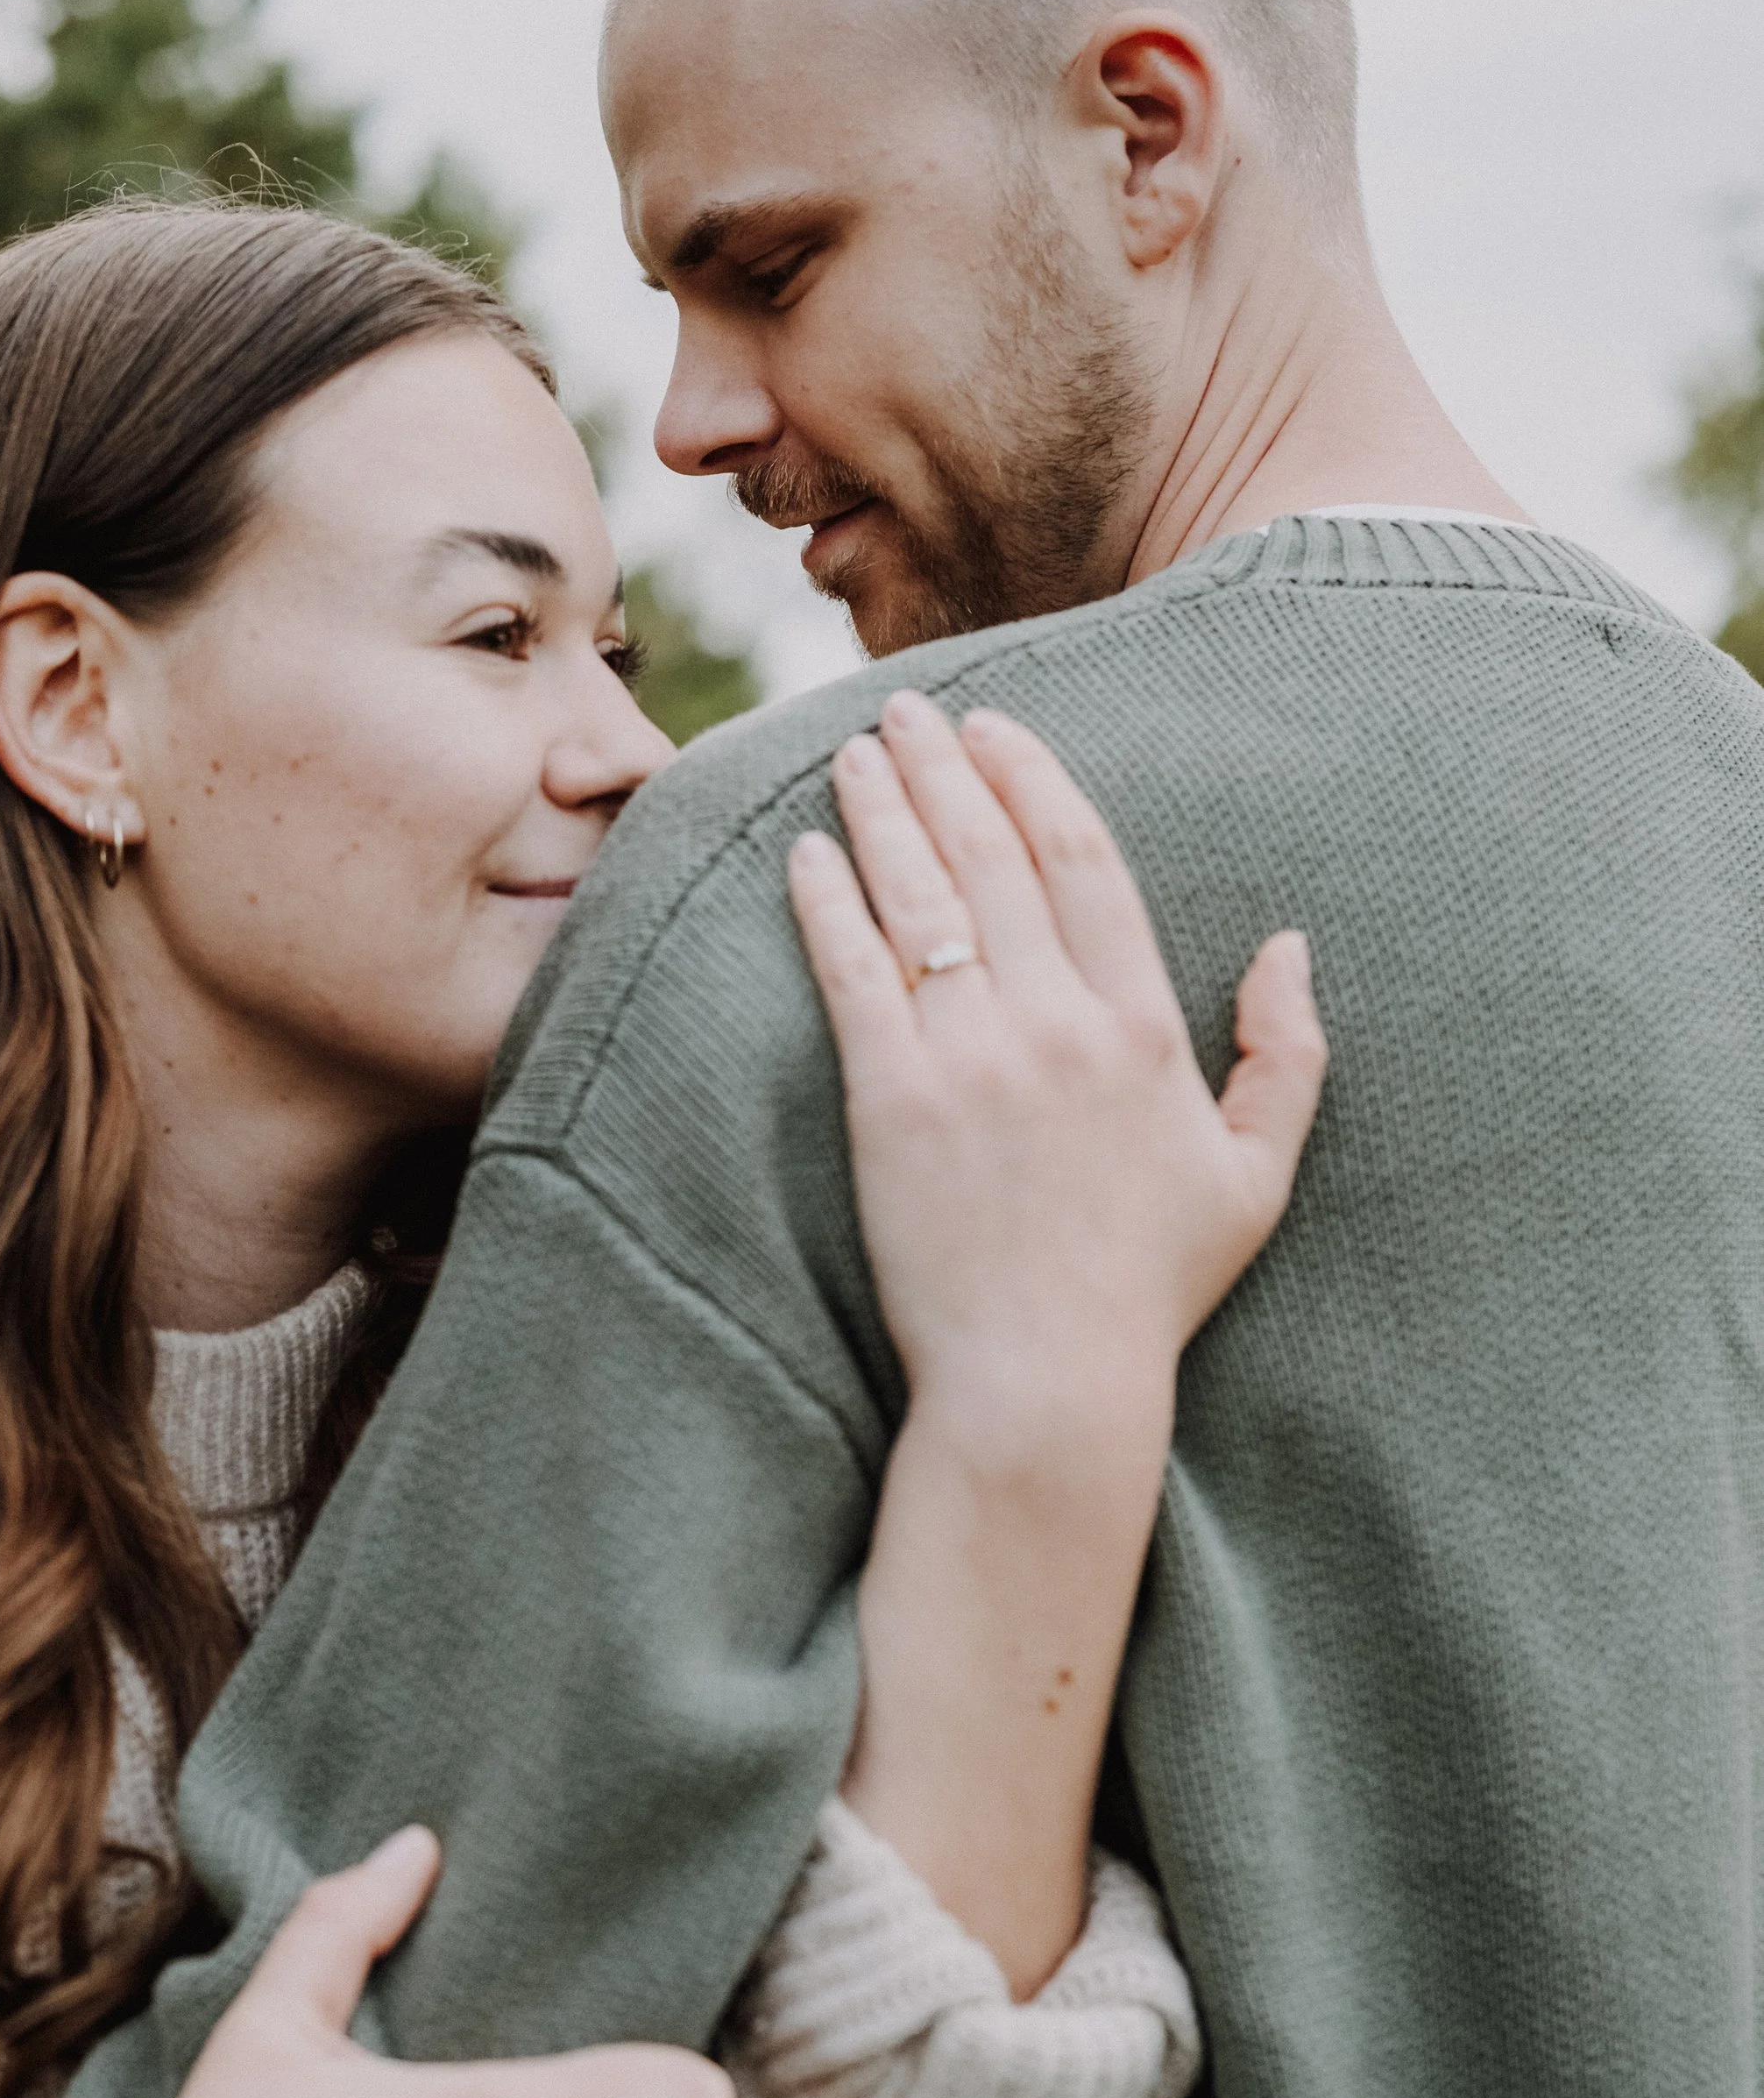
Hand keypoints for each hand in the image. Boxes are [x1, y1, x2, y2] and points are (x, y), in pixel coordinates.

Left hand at [787, 689, 1324, 1450]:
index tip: (998, 733)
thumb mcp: (1254, 1179)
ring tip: (854, 752)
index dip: (1036, 784)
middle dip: (947, 771)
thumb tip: (1291, 945)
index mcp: (1145, 1030)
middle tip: (910, 713)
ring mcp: (971, 1058)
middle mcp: (1058, 1025)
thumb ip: (1286, 1056)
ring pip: (921, 899)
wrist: (1047, 1384)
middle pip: (995, 859)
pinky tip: (807, 852)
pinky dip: (828, 903)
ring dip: (883, 812)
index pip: (1085, 865)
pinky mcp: (890, 1103)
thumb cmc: (1148, 1291)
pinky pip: (854, 974)